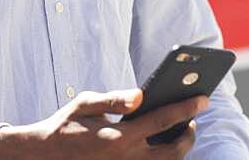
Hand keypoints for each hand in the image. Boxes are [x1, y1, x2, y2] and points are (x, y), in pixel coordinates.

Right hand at [0, 88, 208, 158]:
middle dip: (189, 134)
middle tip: (192, 120)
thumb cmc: (65, 126)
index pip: (163, 121)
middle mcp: (127, 159)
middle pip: (174, 151)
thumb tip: (140, 95)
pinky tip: (161, 146)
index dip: (186, 108)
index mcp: (119, 137)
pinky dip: (161, 158)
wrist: (44, 156)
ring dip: (178, 149)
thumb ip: (114, 99)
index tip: (203, 98)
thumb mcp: (85, 104)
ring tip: (180, 133)